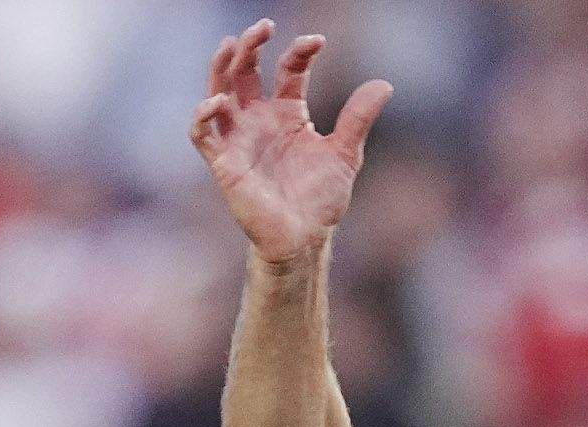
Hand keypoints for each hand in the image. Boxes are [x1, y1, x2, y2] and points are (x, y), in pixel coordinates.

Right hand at [191, 21, 390, 267]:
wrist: (304, 239)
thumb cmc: (320, 199)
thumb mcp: (346, 154)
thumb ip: (358, 118)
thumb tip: (385, 84)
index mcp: (287, 112)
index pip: (288, 70)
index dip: (300, 52)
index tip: (317, 41)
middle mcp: (259, 118)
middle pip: (246, 71)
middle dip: (251, 45)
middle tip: (264, 26)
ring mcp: (239, 138)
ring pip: (219, 91)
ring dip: (221, 67)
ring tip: (231, 45)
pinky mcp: (224, 162)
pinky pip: (202, 134)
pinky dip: (203, 115)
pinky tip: (217, 101)